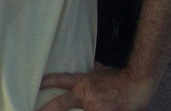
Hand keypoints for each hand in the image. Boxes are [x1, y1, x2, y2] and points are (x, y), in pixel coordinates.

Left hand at [39, 65, 154, 110]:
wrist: (138, 84)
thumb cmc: (119, 77)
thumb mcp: (101, 70)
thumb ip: (90, 71)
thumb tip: (84, 64)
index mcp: (82, 83)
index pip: (58, 80)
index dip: (44, 82)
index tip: (33, 86)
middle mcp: (85, 97)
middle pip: (59, 105)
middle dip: (45, 110)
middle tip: (32, 110)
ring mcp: (94, 109)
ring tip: (61, 110)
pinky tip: (95, 110)